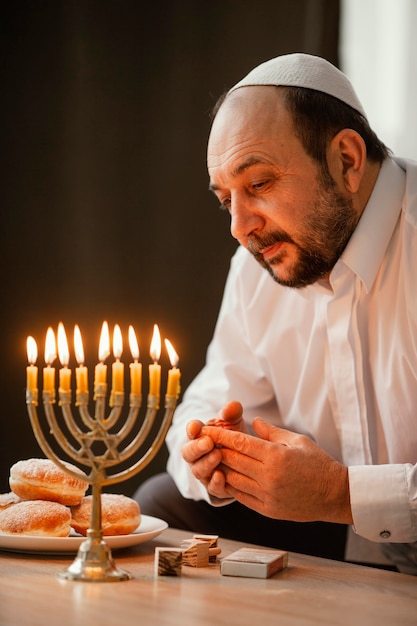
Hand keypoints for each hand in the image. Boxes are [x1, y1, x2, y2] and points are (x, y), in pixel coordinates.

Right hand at [181, 401, 245, 498]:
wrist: (243, 457)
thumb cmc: (232, 436)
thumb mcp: (232, 423)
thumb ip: (231, 414)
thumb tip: (234, 405)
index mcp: (198, 436)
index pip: (191, 432)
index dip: (192, 429)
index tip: (195, 426)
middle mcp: (196, 455)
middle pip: (189, 453)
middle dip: (197, 448)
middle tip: (208, 442)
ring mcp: (204, 471)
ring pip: (199, 470)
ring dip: (207, 463)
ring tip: (218, 455)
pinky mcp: (215, 486)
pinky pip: (211, 487)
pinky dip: (215, 482)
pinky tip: (221, 476)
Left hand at [200, 417, 352, 523]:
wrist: (335, 495)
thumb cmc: (318, 463)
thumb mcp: (297, 440)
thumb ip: (272, 432)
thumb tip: (254, 422)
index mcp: (276, 456)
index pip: (239, 443)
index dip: (219, 435)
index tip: (206, 428)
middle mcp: (268, 477)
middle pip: (231, 460)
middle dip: (214, 449)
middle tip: (202, 441)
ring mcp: (267, 495)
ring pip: (232, 479)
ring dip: (219, 468)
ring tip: (210, 458)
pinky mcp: (267, 510)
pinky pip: (241, 496)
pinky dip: (230, 485)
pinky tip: (224, 477)